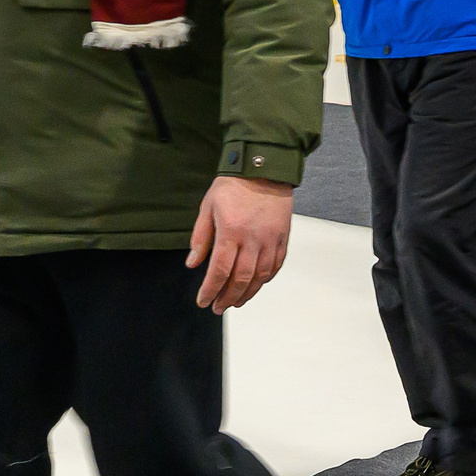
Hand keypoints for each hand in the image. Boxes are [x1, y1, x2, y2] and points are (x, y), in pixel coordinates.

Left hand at [188, 174, 293, 312]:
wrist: (263, 167)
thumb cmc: (233, 185)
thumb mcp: (208, 207)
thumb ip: (200, 237)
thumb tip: (193, 264)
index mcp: (231, 231)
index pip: (219, 270)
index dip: (210, 290)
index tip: (203, 301)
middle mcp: (253, 239)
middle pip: (241, 279)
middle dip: (228, 297)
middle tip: (218, 307)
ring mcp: (270, 239)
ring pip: (260, 276)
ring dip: (247, 293)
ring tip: (235, 302)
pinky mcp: (282, 237)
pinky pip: (276, 265)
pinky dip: (265, 279)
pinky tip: (255, 285)